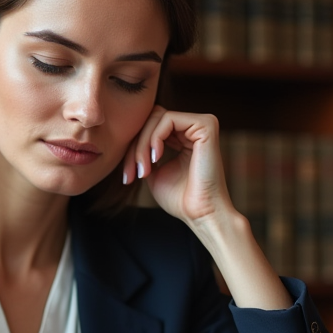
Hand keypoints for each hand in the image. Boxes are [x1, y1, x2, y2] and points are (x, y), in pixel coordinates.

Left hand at [121, 105, 234, 226]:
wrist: (200, 214)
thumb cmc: (180, 199)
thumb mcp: (153, 173)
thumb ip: (143, 154)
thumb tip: (127, 141)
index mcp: (184, 137)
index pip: (150, 127)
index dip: (134, 148)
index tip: (128, 176)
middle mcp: (194, 127)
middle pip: (151, 119)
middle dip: (135, 146)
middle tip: (133, 173)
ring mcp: (201, 124)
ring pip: (157, 117)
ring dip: (142, 145)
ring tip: (143, 170)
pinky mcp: (206, 125)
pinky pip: (168, 119)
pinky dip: (155, 138)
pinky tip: (155, 158)